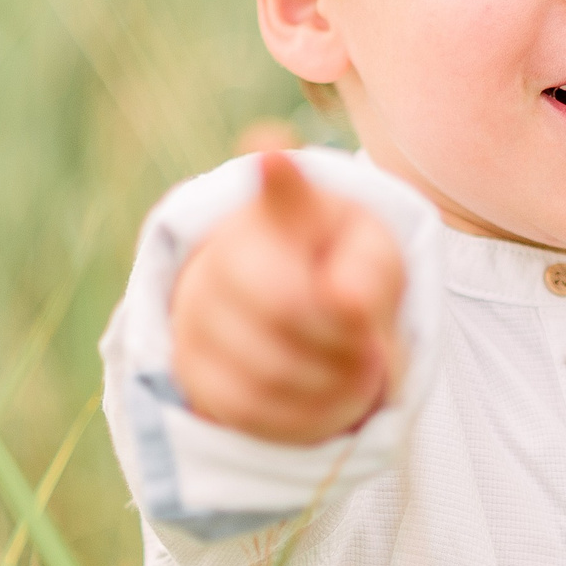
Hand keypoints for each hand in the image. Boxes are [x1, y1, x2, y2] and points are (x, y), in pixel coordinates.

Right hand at [170, 152, 406, 445]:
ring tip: (363, 368)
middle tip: (374, 344)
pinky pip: (251, 411)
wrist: (297, 306)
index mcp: (277, 213)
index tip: (276, 151)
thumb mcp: (374, 258)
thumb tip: (342, 298)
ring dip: (333, 382)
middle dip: (343, 338)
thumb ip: (370, 271)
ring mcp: (195, 314)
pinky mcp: (191, 371)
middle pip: (285, 309)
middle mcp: (220, 255)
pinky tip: (334, 395)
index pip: (278, 195)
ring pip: (269, 371)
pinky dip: (308, 415)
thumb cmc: (344, 272)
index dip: (277, 176)